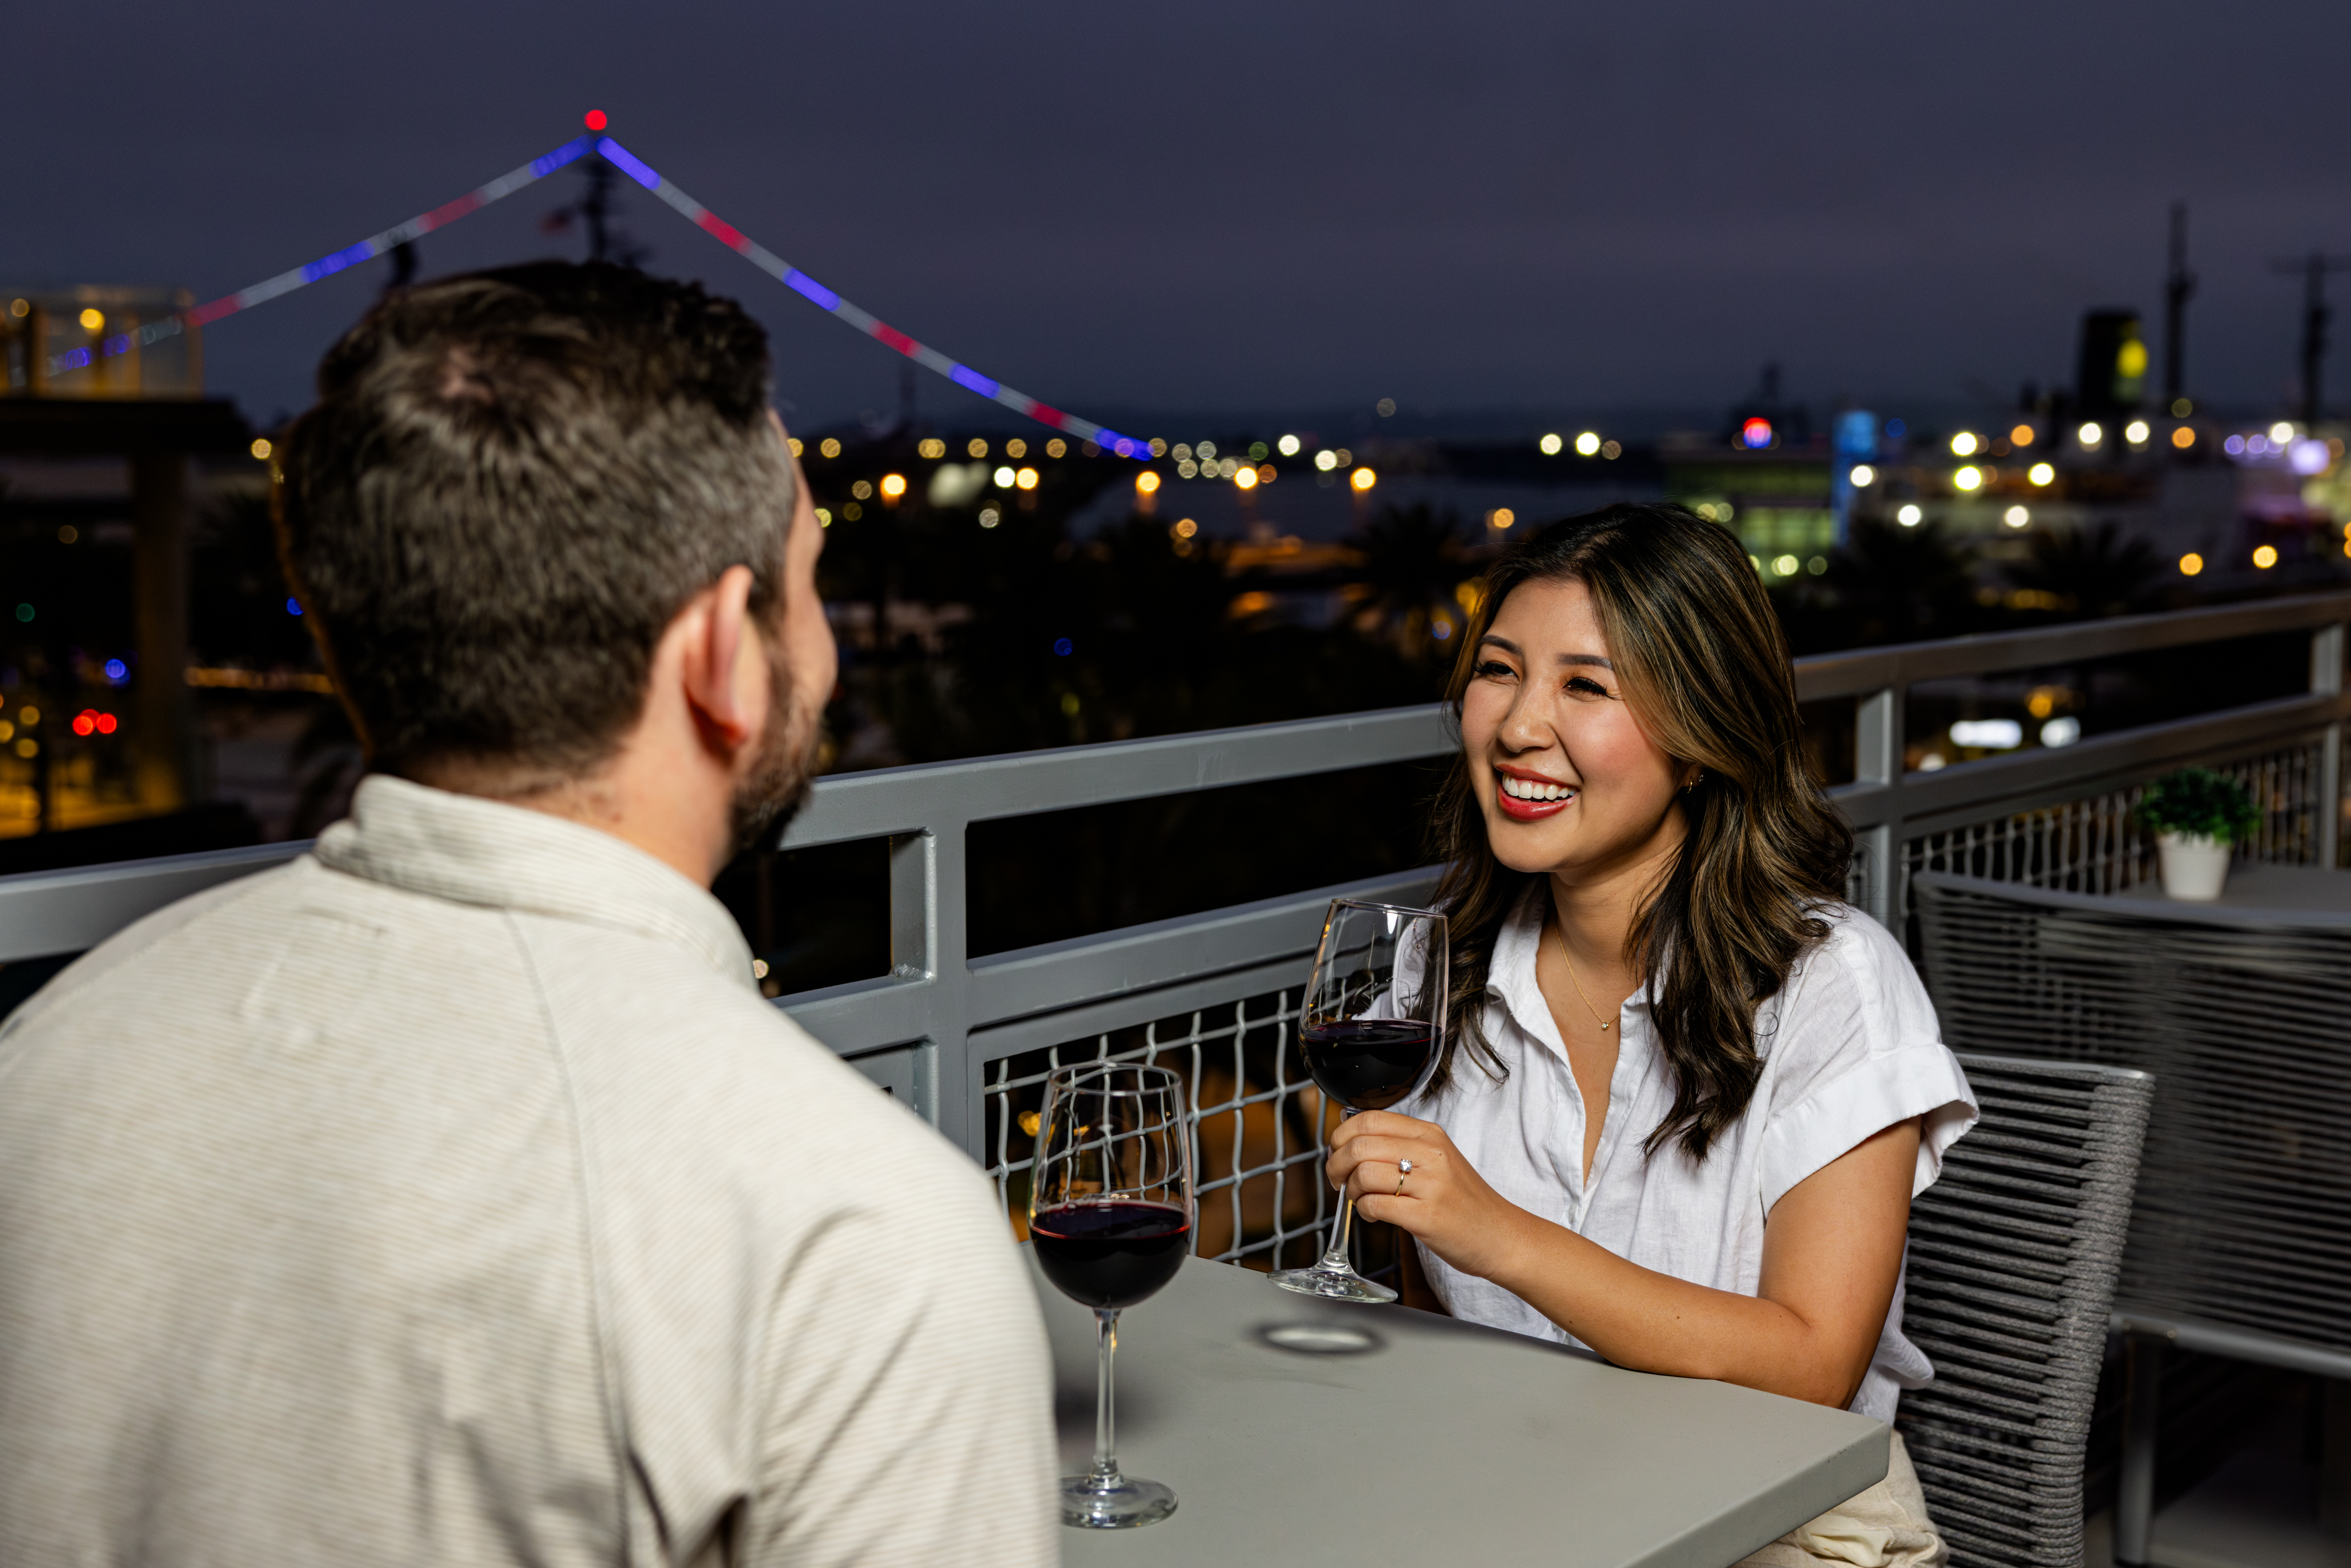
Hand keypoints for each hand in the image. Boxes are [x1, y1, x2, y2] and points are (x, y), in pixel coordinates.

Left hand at [1328, 1110, 1537, 1282]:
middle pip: (1359, 1146)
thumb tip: (1351, 1142)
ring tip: (1360, 1199)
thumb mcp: (1437, 1159)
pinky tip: (1373, 1215)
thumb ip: (1401, 1146)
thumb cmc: (1463, 1200)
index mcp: (1429, 1135)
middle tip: (1338, 1180)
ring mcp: (1430, 1185)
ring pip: (1363, 1174)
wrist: (1501, 1235)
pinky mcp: (1427, 1217)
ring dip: (1350, 1190)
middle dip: (1336, 1165)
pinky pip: (1375, 1205)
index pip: (1369, 1119)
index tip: (1337, 1152)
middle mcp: (1431, 1154)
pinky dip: (1364, 1211)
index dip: (1341, 1136)